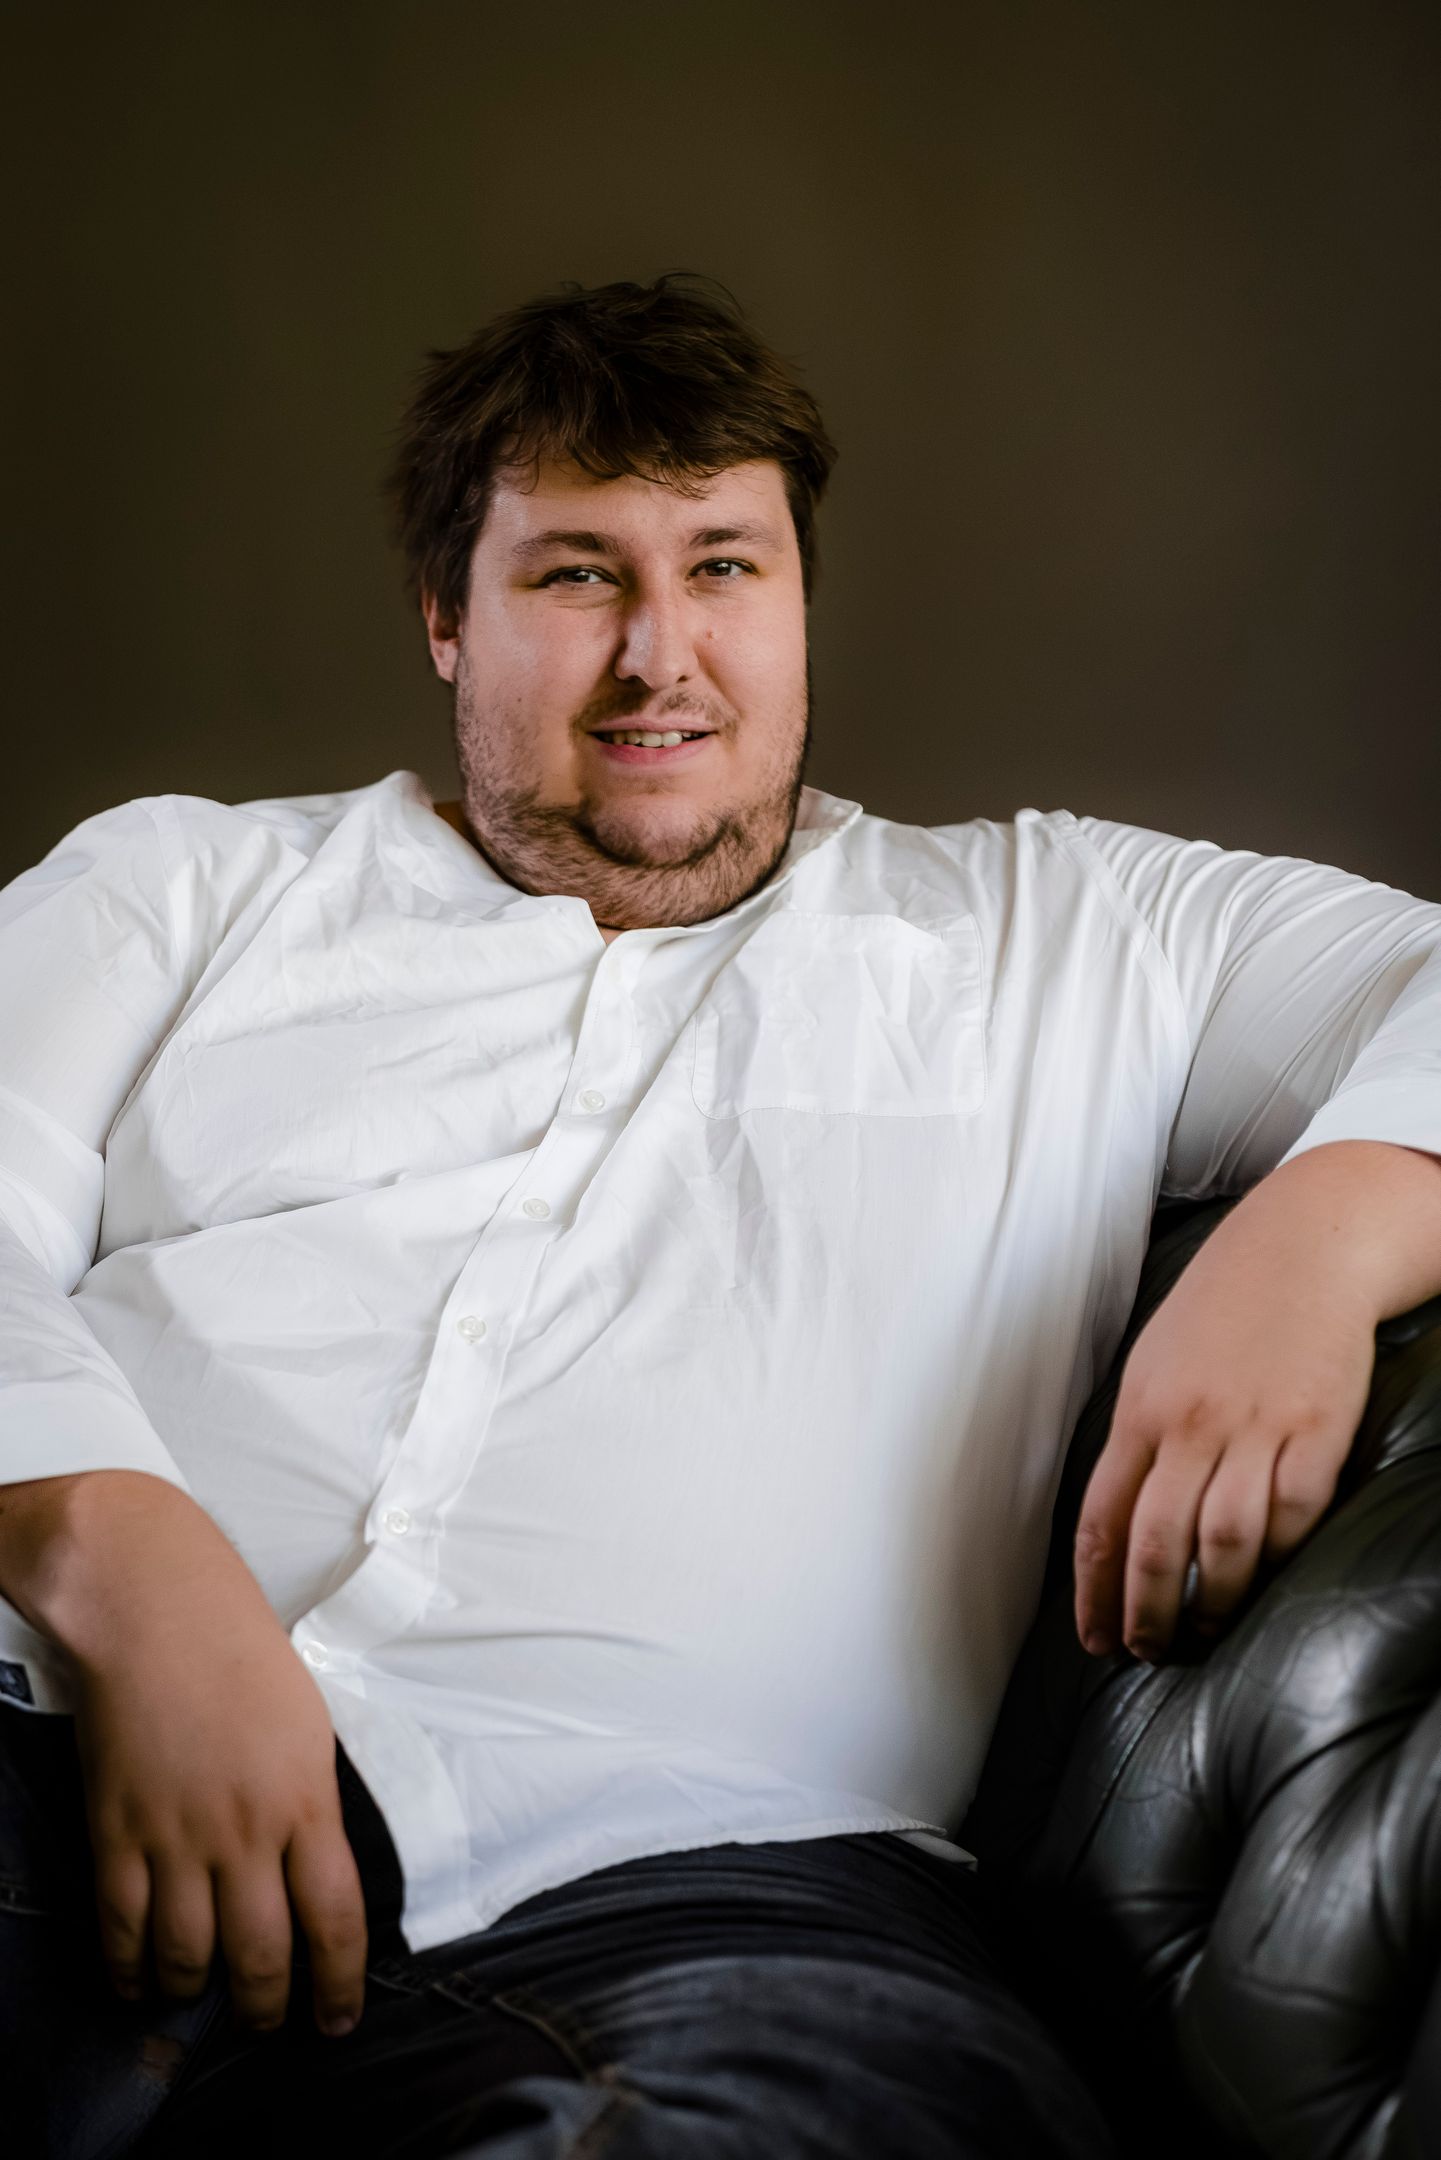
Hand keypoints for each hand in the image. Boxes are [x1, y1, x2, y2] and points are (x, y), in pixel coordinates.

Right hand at [63, 1481, 367, 2036]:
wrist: (161, 1613)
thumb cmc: (245, 1653)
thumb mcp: (309, 1726)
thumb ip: (312, 1801)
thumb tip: (316, 1863)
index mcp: (306, 1801)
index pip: (336, 1918)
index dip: (340, 1983)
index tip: (338, 2016)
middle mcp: (245, 1833)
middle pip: (262, 1954)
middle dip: (267, 2006)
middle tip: (268, 2023)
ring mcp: (177, 1837)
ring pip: (189, 1955)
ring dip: (196, 1992)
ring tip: (201, 1999)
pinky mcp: (117, 1831)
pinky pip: (121, 1926)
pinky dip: (127, 1969)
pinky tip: (136, 1983)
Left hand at [1073, 1229, 1377, 1662]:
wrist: (1304, 1246)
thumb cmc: (1223, 1306)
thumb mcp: (1155, 1361)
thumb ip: (1139, 1434)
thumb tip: (1117, 1510)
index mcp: (1140, 1410)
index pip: (1100, 1519)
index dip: (1092, 1590)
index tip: (1094, 1637)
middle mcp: (1190, 1425)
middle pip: (1154, 1543)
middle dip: (1145, 1612)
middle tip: (1148, 1652)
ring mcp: (1256, 1428)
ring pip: (1222, 1543)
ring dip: (1210, 1603)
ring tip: (1205, 1631)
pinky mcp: (1317, 1431)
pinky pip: (1294, 1515)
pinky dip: (1277, 1559)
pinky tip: (1264, 1582)